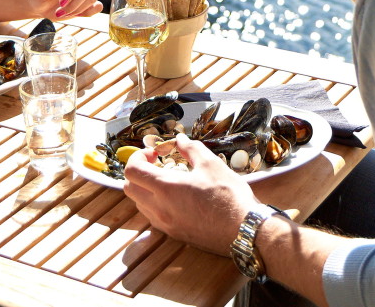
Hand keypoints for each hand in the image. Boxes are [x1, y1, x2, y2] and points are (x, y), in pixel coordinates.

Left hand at [123, 133, 259, 254]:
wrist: (243, 230)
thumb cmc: (229, 196)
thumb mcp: (211, 164)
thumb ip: (191, 149)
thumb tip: (180, 139)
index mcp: (166, 188)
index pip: (132, 171)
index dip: (138, 157)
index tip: (154, 153)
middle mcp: (159, 209)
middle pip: (130, 188)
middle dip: (138, 172)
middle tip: (157, 164)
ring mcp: (165, 224)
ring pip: (139, 204)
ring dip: (145, 188)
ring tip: (167, 179)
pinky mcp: (174, 234)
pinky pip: (152, 216)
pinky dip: (154, 203)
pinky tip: (174, 197)